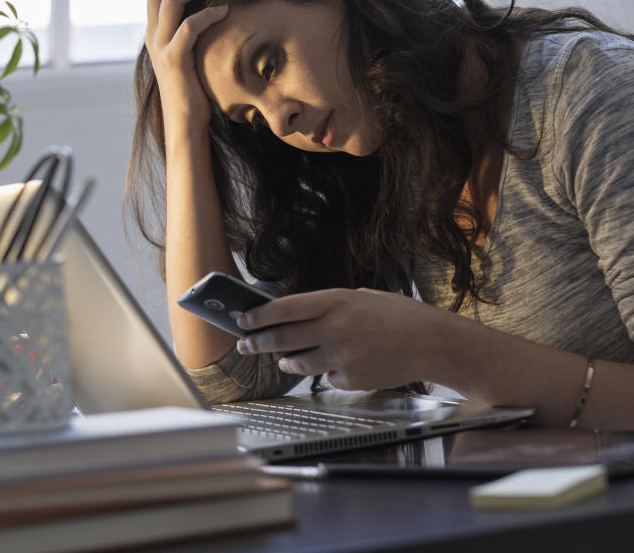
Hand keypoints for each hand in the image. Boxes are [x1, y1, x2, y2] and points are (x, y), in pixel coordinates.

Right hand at [145, 0, 228, 138]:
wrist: (185, 123)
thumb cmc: (194, 90)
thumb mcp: (190, 54)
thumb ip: (191, 33)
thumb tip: (214, 9)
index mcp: (154, 31)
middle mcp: (153, 35)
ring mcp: (161, 47)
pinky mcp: (174, 60)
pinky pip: (189, 27)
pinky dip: (208, 14)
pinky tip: (225, 12)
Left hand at [235, 288, 452, 389]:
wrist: (433, 343)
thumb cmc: (399, 316)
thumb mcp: (362, 298)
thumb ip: (329, 307)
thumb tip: (295, 316)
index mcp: (337, 302)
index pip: (284, 309)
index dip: (259, 316)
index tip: (243, 320)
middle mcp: (335, 329)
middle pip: (283, 338)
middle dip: (258, 343)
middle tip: (245, 344)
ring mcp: (342, 357)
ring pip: (298, 363)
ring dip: (287, 362)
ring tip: (283, 360)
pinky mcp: (350, 379)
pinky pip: (326, 377)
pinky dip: (327, 372)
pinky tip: (338, 365)